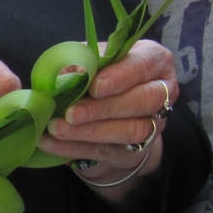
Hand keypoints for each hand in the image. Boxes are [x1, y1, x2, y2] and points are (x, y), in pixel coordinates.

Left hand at [38, 39, 176, 194]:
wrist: (110, 115)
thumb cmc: (101, 77)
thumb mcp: (93, 62)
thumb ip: (83, 61)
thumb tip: (63, 72)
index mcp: (154, 61)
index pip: (144, 65)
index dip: (121, 77)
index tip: (95, 86)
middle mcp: (161, 92)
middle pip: (142, 101)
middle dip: (103, 108)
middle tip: (71, 113)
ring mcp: (152, 125)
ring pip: (128, 130)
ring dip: (88, 131)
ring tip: (56, 128)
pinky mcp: (134, 151)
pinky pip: (105, 150)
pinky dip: (75, 147)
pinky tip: (51, 143)